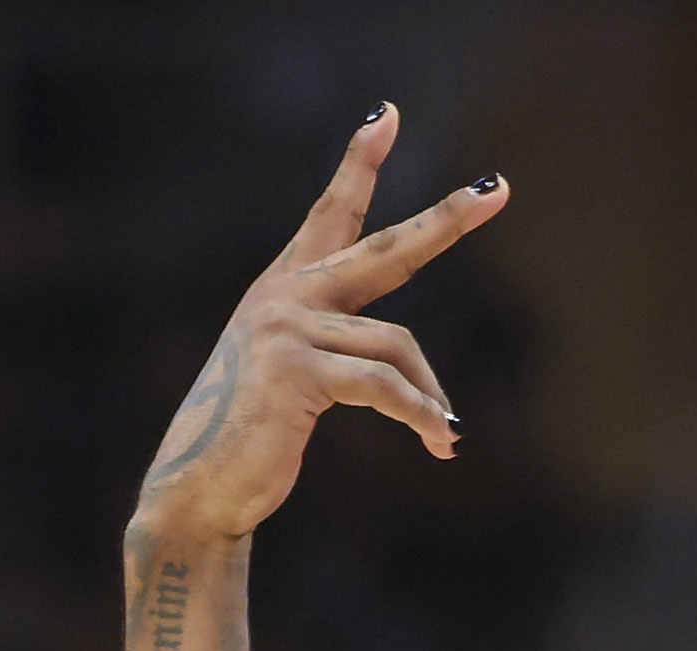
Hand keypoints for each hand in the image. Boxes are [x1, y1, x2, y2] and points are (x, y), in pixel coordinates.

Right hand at [127, 109, 503, 547]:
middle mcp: (284, 296)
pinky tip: (442, 440)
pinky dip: (419, 414)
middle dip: (445, 220)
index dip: (359, 164)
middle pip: (386, 248)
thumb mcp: (292, 380)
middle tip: (497, 192)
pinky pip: (385, 385)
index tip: (386, 116)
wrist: (199, 489)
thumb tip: (406, 364)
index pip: (331, 214)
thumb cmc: (248, 442)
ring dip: (428, 396)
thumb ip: (335, 349)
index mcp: (282, 289)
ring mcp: (287, 328)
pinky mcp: (296, 370)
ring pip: (396, 344)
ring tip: (445, 436)